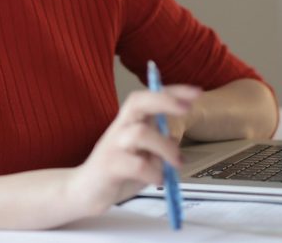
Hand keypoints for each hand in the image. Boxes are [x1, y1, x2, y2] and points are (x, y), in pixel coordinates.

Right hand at [64, 85, 201, 218]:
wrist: (85, 191)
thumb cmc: (118, 171)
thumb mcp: (144, 155)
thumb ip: (159, 145)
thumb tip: (176, 140)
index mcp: (130, 121)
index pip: (149, 96)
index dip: (172, 92)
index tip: (196, 92)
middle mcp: (120, 127)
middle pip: (138, 102)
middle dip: (164, 101)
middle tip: (187, 109)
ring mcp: (113, 145)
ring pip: (140, 133)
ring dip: (165, 147)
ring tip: (176, 163)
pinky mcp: (109, 166)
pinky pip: (136, 165)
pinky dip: (153, 172)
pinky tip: (158, 180)